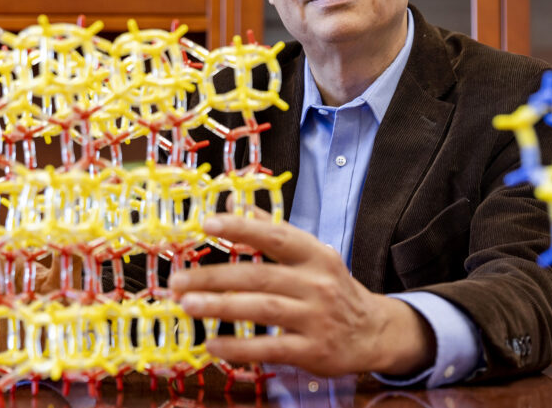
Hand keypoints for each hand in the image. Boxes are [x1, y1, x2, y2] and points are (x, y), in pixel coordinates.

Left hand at [168, 213, 435, 376]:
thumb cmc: (332, 287)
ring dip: (220, 307)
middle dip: (214, 278)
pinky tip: (212, 344)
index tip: (207, 223)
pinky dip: (239, 347)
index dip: (242, 228)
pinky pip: (271, 347)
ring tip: (186, 306)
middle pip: (259, 276)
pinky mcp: (314, 350)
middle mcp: (317, 283)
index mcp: (315, 255)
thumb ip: (271, 229)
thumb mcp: (310, 254)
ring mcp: (317, 318)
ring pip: (262, 309)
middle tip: (177, 281)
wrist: (373, 331)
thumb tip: (231, 201)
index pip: (276, 236)